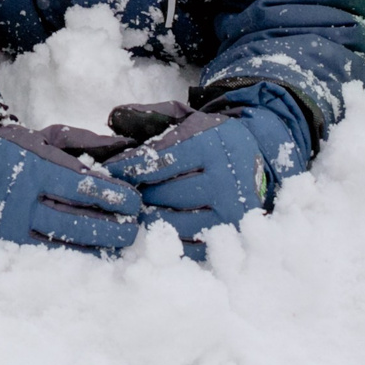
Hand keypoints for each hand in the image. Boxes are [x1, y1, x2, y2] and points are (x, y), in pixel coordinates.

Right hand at [0, 96, 141, 252]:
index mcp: (32, 169)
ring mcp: (10, 231)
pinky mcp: (4, 249)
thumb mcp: (44, 136)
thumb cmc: (9, 148)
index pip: (84, 189)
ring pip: (64, 247)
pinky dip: (74, 259)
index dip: (115, 197)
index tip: (134, 202)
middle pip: (78, 223)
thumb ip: (84, 144)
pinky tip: (94, 256)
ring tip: (120, 244)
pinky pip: (46, 260)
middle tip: (135, 228)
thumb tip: (128, 150)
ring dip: (98, 248)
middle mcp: (20, 203)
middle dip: (114, 229)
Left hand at [102, 89, 308, 257]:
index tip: (109, 171)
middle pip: (162, 195)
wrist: (255, 160)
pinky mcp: (229, 238)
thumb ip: (151, 117)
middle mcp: (226, 180)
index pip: (159, 161)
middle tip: (121, 192)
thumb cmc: (210, 141)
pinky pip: (186, 246)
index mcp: (214, 146)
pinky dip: (165, 239)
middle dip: (137, 193)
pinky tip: (154, 227)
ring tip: (136, 209)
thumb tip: (115, 117)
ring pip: (171, 223)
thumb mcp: (187, 120)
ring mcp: (231, 214)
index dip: (128, 167)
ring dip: (148, 217)